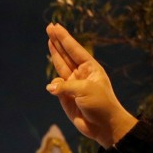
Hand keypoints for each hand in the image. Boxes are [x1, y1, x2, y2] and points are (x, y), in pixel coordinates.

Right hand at [45, 23, 137, 147]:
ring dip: (54, 54)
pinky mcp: (66, 97)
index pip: (74, 49)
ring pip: (60, 66)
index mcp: (90, 68)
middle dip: (58, 41)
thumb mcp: (85, 91)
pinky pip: (56, 87)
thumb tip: (50, 87)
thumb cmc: (101, 105)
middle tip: (49, 27)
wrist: (104, 126)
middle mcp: (81, 73)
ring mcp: (73, 85)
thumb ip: (65, 86)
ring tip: (49, 41)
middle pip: (66, 54)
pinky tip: (52, 86)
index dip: (64, 38)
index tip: (55, 26)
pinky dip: (53, 85)